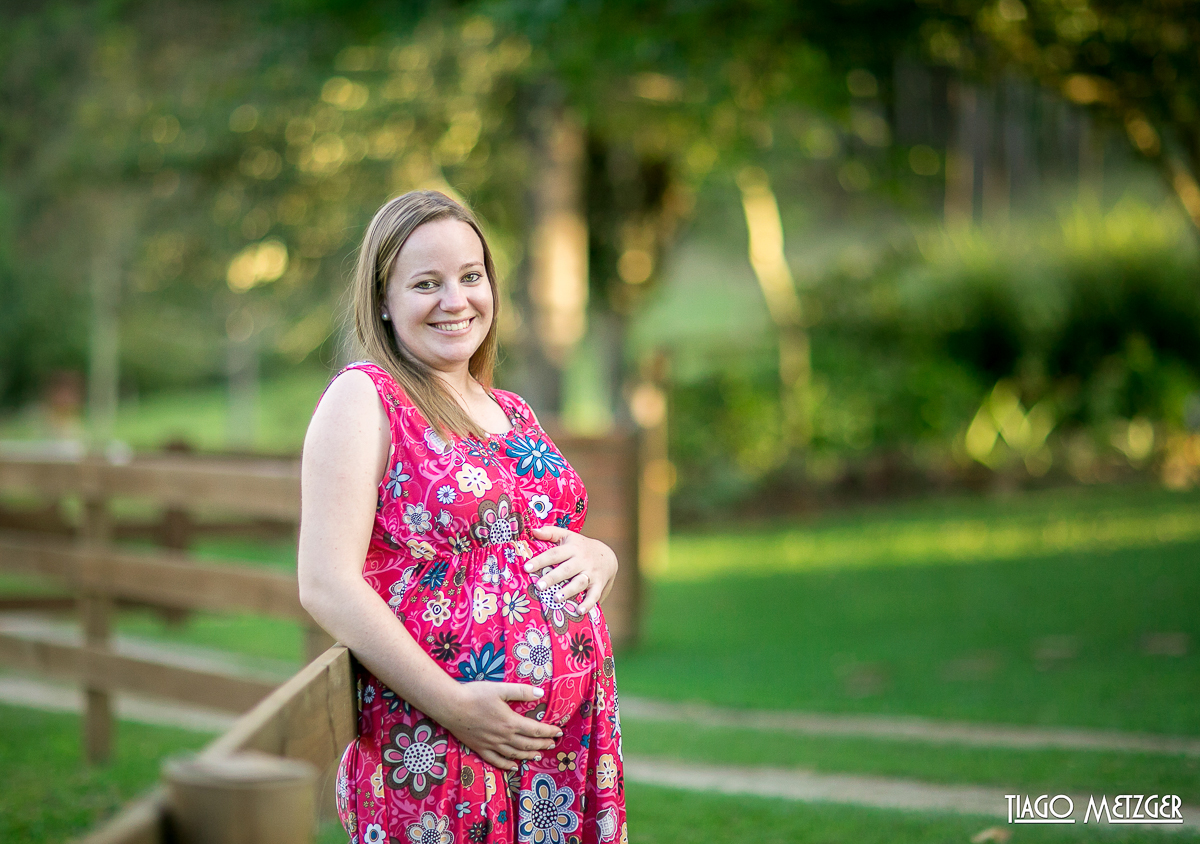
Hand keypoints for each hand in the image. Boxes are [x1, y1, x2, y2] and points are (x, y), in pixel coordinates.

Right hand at [437, 681, 561, 770]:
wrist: (451, 707)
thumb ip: (521, 692)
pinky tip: (513, 767)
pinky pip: (496, 761)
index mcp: (511, 722)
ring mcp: (491, 745)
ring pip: (515, 754)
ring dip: (529, 755)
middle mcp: (503, 737)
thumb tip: (540, 693)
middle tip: (553, 744)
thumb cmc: (475, 695)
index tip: (559, 732)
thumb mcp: (501, 689)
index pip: (535, 730)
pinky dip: (507, 765)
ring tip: (539, 755)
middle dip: (542, 744)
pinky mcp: (480, 748)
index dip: (549, 732)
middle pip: (528, 744)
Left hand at [525, 525, 617, 614]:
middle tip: (539, 586)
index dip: (540, 560)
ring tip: (556, 598)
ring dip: (568, 591)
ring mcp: (591, 573)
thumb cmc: (580, 546)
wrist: (607, 555)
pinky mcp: (598, 584)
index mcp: (572, 548)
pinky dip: (588, 603)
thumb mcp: (567, 535)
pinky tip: (579, 611)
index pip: (554, 554)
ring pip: (579, 582)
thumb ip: (550, 532)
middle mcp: (581, 560)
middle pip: (566, 569)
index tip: (527, 567)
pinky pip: (594, 595)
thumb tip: (533, 530)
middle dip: (552, 578)